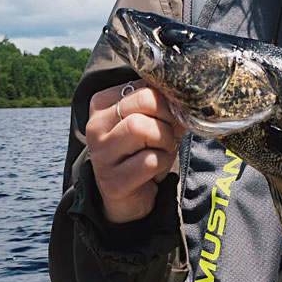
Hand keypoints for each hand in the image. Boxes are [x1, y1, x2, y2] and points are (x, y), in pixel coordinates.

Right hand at [86, 81, 182, 223]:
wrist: (127, 195)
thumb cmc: (143, 151)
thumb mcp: (152, 121)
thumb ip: (162, 103)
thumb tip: (185, 93)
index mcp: (103, 104)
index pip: (144, 85)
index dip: (167, 100)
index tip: (170, 115)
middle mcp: (96, 126)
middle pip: (144, 102)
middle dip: (168, 118)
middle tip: (171, 134)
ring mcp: (101, 154)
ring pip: (142, 128)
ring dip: (165, 141)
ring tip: (163, 151)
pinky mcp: (113, 181)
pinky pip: (149, 160)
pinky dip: (162, 162)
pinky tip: (155, 169)